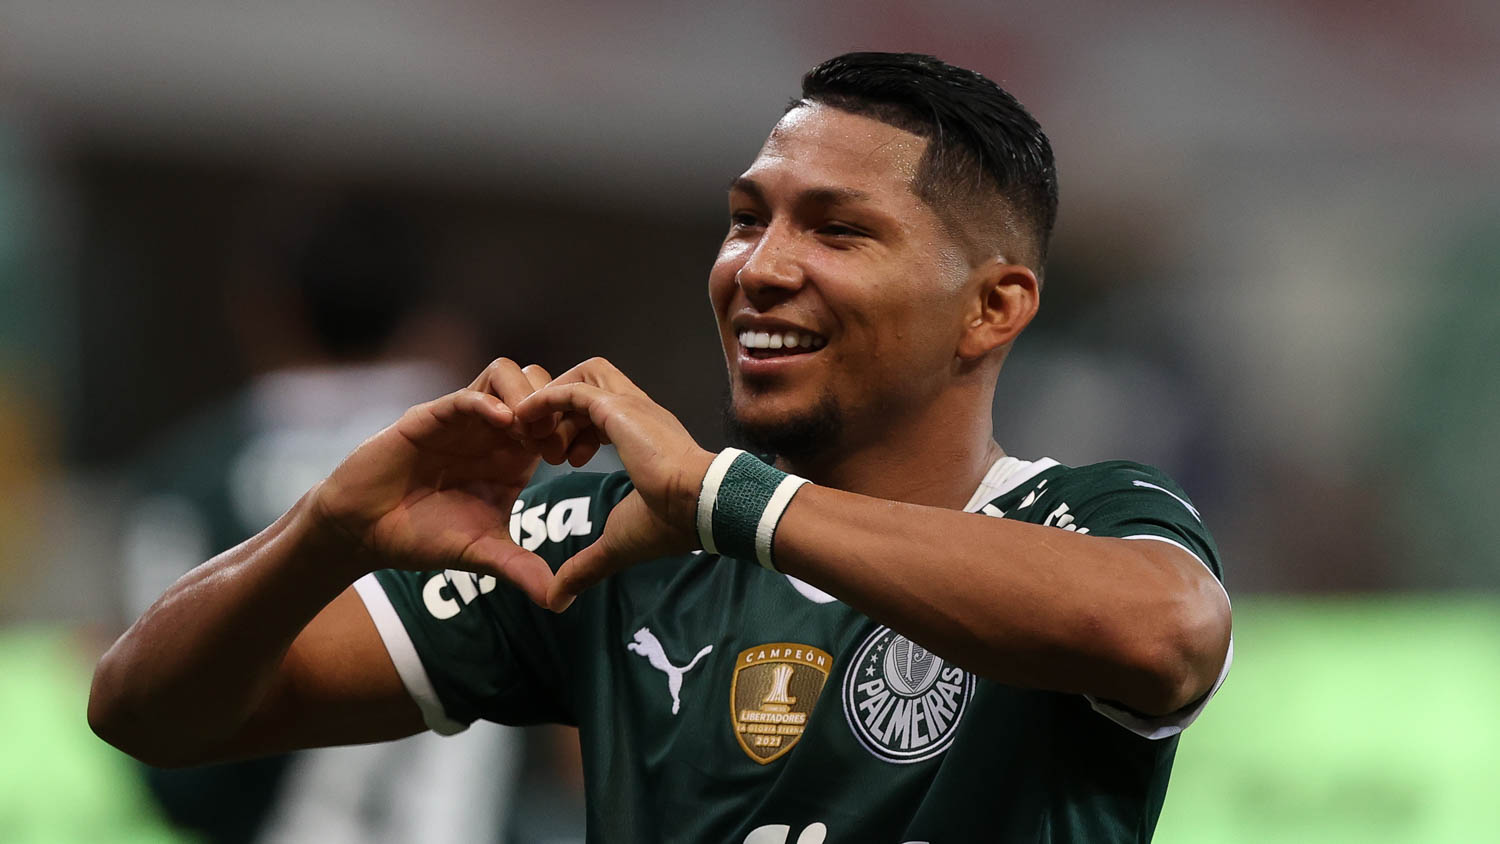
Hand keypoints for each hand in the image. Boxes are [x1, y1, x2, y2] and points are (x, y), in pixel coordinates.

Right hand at [310, 358, 570, 606]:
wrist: (364, 532)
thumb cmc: (422, 537)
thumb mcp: (481, 553)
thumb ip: (519, 568)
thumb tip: (560, 601)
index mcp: (513, 455)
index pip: (557, 419)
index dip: (572, 430)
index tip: (574, 460)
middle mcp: (492, 430)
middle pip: (540, 384)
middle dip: (556, 405)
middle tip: (554, 443)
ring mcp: (462, 419)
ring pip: (506, 373)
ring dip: (526, 396)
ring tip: (529, 434)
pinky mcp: (430, 417)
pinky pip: (465, 395)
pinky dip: (487, 402)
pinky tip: (503, 425)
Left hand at [514, 358, 714, 610]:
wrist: (700, 505)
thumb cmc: (672, 522)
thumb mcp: (616, 543)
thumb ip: (584, 565)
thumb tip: (557, 601)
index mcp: (646, 436)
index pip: (605, 410)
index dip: (578, 430)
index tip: (564, 461)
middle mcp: (639, 412)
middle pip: (594, 380)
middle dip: (563, 408)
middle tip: (548, 447)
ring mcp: (630, 405)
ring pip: (583, 375)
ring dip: (553, 401)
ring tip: (537, 436)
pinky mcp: (617, 408)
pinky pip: (570, 391)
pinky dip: (544, 403)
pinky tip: (526, 425)